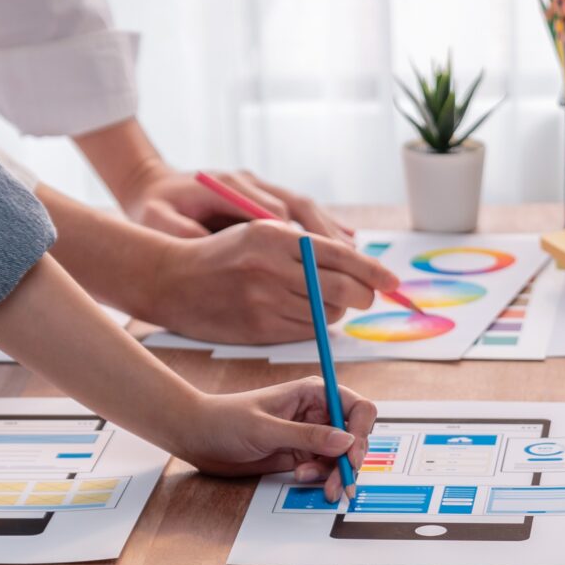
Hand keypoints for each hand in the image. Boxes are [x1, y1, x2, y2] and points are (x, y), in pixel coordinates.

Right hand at [118, 220, 401, 344]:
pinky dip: (314, 325)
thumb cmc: (222, 254)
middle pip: (341, 289)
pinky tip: (302, 314)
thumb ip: (305, 246)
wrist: (172, 279)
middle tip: (366, 297)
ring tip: (323, 303)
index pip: (339, 255)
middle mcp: (271, 267)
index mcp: (275, 235)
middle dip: (362, 296)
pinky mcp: (258, 328)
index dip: (371, 271)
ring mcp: (264, 300)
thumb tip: (357, 268)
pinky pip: (305, 332)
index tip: (392, 282)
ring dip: (335, 312)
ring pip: (326, 314)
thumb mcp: (260, 233)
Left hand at [127, 166, 351, 244]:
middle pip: (297, 206)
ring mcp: (259, 184)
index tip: (318, 264)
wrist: (151, 182)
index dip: (295, 238)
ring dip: (331, 231)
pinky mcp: (263, 193)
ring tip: (357, 259)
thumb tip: (208, 248)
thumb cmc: (153, 207)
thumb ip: (181, 233)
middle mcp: (249, 181)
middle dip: (326, 236)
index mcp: (225, 186)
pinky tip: (347, 244)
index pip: (268, 213)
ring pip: (305, 205)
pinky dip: (325, 225)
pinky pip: (301, 209)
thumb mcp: (157, 220)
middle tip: (353, 263)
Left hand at [166, 377, 376, 499]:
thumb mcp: (266, 429)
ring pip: (340, 457)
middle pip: (354, 436)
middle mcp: (317, 413)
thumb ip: (307, 436)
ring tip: (311, 482)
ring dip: (333, 474)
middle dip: (349, 461)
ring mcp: (309, 436)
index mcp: (313, 394)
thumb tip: (346, 441)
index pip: (357, 408)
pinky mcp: (300, 455)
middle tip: (339, 484)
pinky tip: (300, 479)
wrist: (197, 437)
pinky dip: (319, 478)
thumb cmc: (225, 421)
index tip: (351, 456)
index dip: (361, 432)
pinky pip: (323, 469)